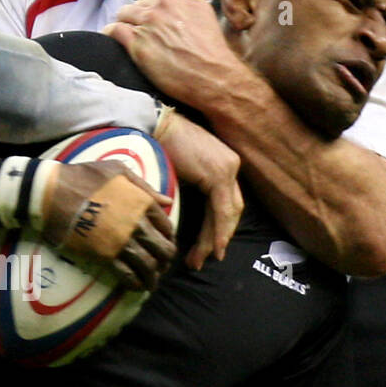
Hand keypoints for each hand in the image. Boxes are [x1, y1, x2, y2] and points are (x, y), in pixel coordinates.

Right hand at [38, 161, 175, 290]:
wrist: (53, 192)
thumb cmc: (83, 176)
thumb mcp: (117, 170)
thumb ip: (144, 186)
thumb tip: (168, 201)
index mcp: (142, 202)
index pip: (166, 226)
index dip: (168, 237)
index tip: (164, 243)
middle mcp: (137, 224)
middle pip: (163, 249)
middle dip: (166, 260)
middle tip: (162, 266)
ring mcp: (122, 242)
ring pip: (148, 265)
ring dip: (153, 276)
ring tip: (152, 282)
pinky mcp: (105, 255)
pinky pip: (127, 275)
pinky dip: (135, 283)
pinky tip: (137, 286)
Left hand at [103, 0, 241, 107]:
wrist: (212, 76)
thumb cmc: (211, 49)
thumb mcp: (205, 11)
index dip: (150, 7)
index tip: (151, 19)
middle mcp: (159, 8)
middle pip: (136, 5)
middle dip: (137, 17)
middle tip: (141, 32)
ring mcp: (146, 26)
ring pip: (123, 15)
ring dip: (124, 24)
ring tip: (127, 37)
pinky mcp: (137, 46)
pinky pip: (113, 30)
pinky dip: (110, 33)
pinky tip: (113, 39)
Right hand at [154, 107, 242, 266]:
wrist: (154, 126)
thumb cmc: (158, 146)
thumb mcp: (180, 171)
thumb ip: (190, 189)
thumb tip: (180, 212)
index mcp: (223, 166)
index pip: (226, 205)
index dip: (219, 230)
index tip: (209, 251)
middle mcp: (230, 167)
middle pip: (230, 211)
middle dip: (217, 239)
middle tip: (203, 261)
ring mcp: (227, 169)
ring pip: (226, 213)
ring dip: (214, 239)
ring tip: (200, 260)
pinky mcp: (218, 174)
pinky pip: (221, 210)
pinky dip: (217, 231)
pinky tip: (212, 248)